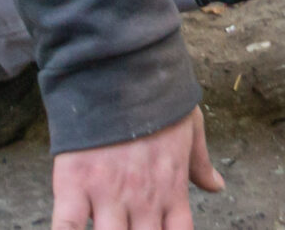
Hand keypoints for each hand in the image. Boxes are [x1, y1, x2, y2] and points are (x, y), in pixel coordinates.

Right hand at [51, 107, 222, 229]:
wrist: (121, 71)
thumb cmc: (158, 99)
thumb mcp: (189, 129)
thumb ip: (199, 163)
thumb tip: (217, 186)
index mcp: (171, 190)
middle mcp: (143, 201)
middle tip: (130, 229)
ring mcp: (109, 196)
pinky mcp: (74, 187)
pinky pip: (67, 227)